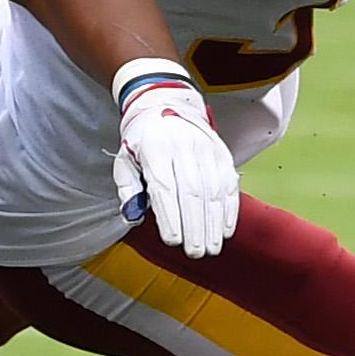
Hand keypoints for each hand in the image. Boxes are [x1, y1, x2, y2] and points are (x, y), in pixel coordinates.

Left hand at [112, 61, 239, 258]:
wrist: (166, 103)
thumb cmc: (142, 139)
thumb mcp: (124, 159)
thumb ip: (128, 188)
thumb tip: (133, 215)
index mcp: (156, 149)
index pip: (165, 187)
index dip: (171, 216)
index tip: (173, 241)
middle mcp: (184, 148)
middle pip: (193, 193)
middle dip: (195, 226)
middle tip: (196, 252)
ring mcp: (207, 150)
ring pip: (213, 191)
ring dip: (214, 224)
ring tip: (212, 248)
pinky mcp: (223, 154)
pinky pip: (229, 185)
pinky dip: (229, 210)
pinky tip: (226, 230)